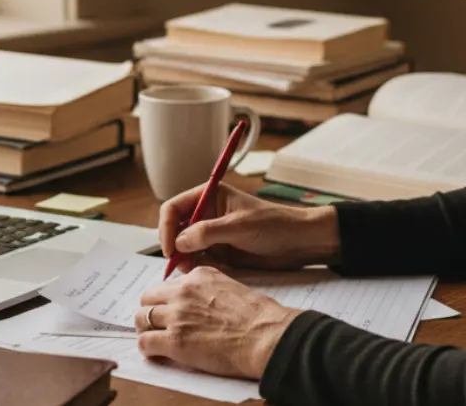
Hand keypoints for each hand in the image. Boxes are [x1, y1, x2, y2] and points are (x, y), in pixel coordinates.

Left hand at [134, 266, 301, 378]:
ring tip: (156, 340)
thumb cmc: (258, 316)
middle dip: (151, 312)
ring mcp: (177, 316)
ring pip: (142, 318)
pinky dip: (148, 350)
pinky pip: (145, 343)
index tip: (170, 311)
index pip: (167, 285)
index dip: (167, 301)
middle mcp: (183, 291)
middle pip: (148, 298)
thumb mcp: (231, 287)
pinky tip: (158, 354)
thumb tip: (199, 304)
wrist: (265, 336)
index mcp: (198, 276)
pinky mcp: (175, 341)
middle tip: (159, 326)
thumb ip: (208, 290)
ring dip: (146, 330)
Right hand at [158, 182, 339, 272]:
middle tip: (183, 266)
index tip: (170, 248)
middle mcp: (207, 214)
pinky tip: (220, 269)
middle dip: (177, 248)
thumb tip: (179, 241)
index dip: (166, 228)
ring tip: (207, 267)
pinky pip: (201, 262)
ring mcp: (213, 235)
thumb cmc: (274, 225)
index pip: (173, 208)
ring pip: (186, 250)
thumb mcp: (239, 226)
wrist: (300, 243)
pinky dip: (204, 268)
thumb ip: (207, 232)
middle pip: (176, 231)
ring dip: (190, 261)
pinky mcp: (221, 252)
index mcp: (209, 196)